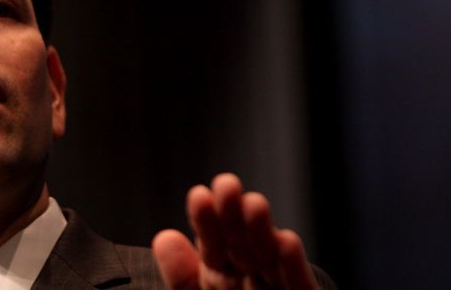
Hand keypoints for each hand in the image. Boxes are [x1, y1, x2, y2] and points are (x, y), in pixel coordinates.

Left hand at [151, 173, 318, 288]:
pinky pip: (298, 288)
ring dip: (263, 231)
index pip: (212, 245)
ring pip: (270, 260)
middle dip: (234, 216)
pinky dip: (292, 267)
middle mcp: (249, 282)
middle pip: (242, 245)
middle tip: (227, 184)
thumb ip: (181, 278)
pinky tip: (284, 243)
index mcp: (220, 280)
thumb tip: (164, 236)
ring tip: (253, 204)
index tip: (199, 194)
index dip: (206, 221)